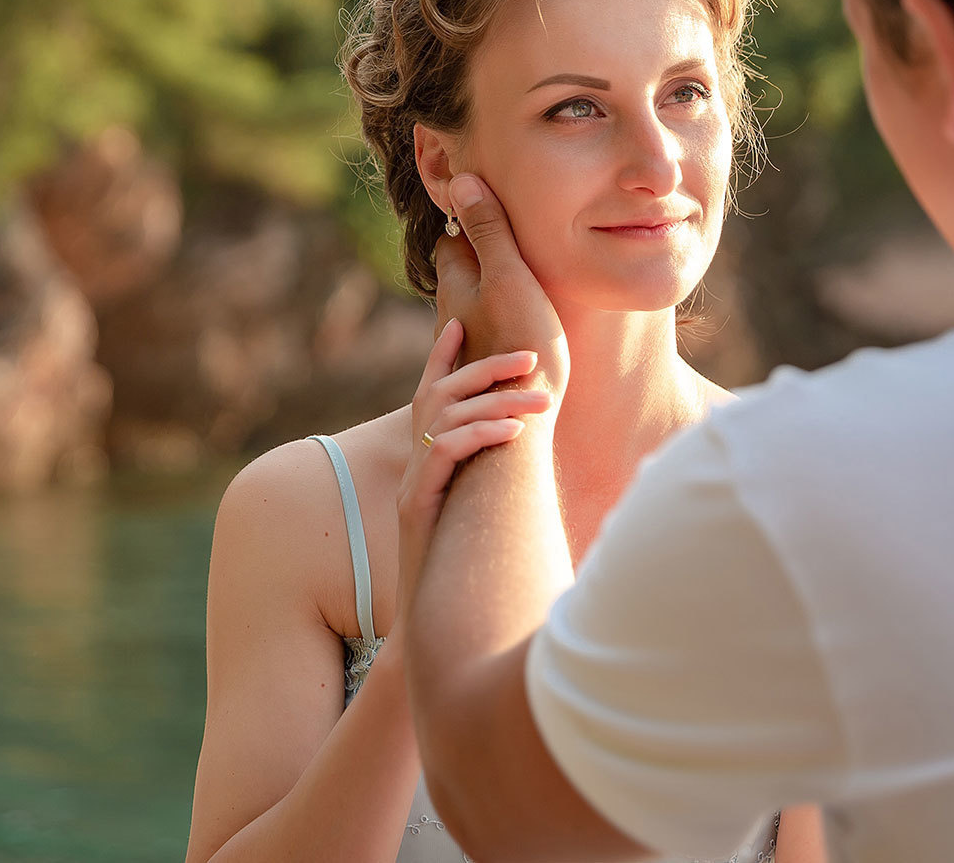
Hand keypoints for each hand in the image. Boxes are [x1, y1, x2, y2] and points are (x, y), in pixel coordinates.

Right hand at [395, 318, 554, 626]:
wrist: (433, 630)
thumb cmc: (466, 574)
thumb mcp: (480, 516)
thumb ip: (491, 480)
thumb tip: (530, 453)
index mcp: (427, 462)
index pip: (427, 394)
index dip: (440, 357)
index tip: (456, 323)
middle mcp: (413, 467)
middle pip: (440, 396)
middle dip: (486, 370)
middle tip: (531, 361)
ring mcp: (412, 486)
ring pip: (445, 419)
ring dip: (496, 401)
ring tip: (540, 401)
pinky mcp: (415, 507)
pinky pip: (444, 454)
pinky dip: (479, 435)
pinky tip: (513, 433)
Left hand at [435, 173, 568, 398]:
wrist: (518, 424)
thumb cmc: (519, 345)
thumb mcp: (508, 278)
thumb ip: (489, 231)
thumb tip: (461, 180)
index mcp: (455, 286)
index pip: (451, 240)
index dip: (467, 221)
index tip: (486, 207)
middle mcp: (451, 316)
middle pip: (460, 275)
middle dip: (479, 257)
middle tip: (509, 241)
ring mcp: (464, 348)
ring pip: (473, 308)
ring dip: (491, 293)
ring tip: (520, 283)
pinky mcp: (481, 375)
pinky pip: (487, 339)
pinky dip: (500, 326)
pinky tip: (522, 333)